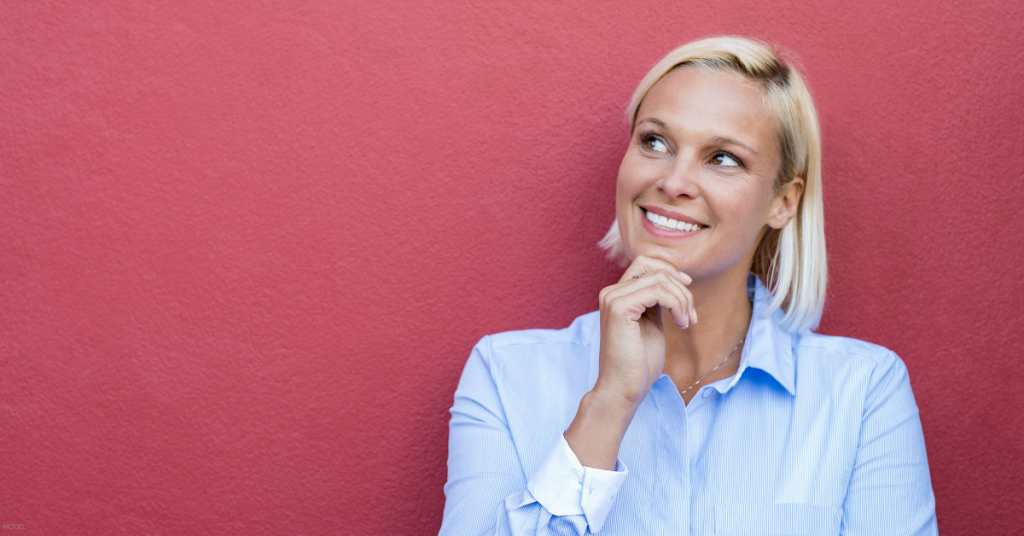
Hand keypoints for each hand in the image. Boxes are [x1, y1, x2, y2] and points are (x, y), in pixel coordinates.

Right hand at [594, 255, 694, 409]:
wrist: (624, 389)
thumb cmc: (639, 363)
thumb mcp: (651, 323)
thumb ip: (656, 301)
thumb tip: (675, 279)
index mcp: (617, 295)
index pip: (646, 263)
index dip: (672, 272)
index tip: (688, 294)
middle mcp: (611, 292)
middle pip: (654, 266)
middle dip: (680, 286)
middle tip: (690, 315)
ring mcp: (613, 298)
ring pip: (660, 278)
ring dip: (682, 299)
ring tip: (687, 322)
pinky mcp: (619, 308)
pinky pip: (658, 291)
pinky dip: (677, 305)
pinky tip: (681, 324)